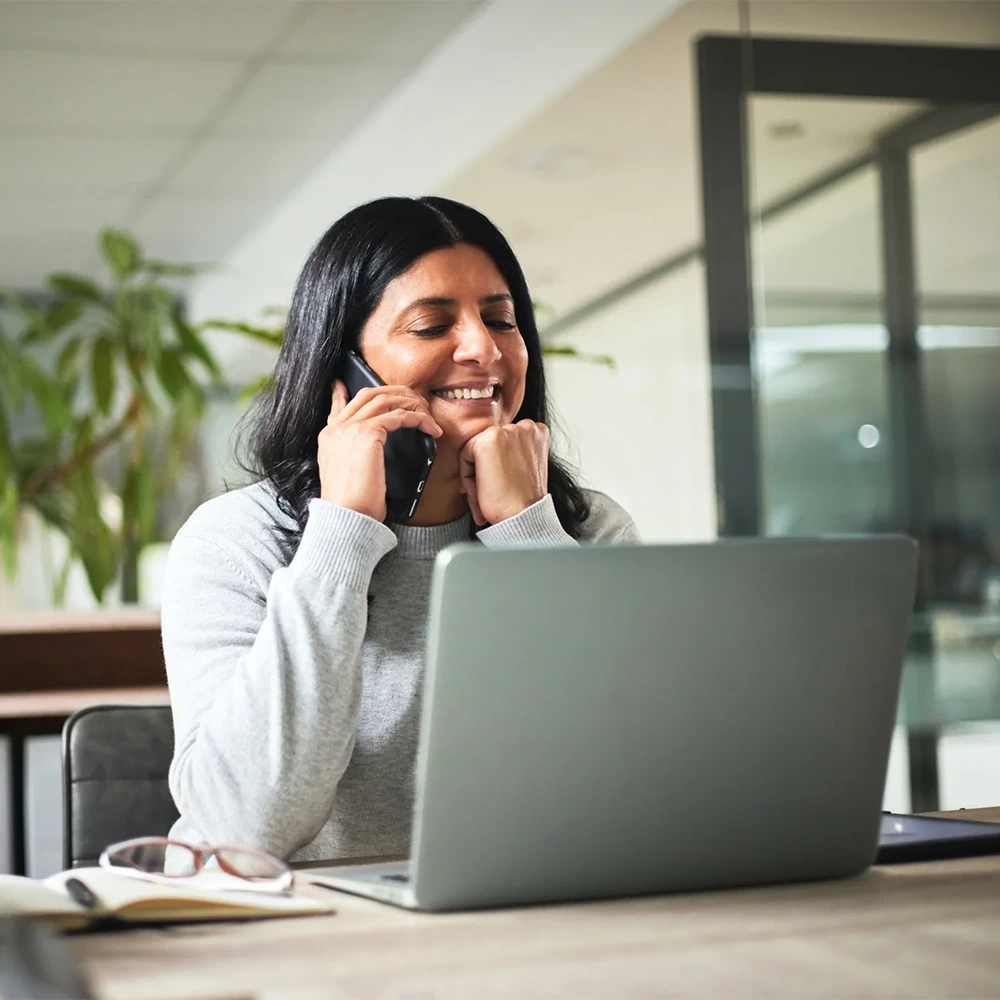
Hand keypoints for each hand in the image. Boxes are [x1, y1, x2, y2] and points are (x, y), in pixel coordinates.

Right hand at [318, 381, 441, 520]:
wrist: (345, 517)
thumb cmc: (352, 505)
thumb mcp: (346, 475)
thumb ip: (354, 457)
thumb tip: (372, 454)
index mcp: (329, 437)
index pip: (338, 405)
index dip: (344, 392)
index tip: (347, 384)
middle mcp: (337, 428)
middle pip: (369, 394)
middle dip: (396, 393)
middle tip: (415, 400)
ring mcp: (350, 428)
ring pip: (385, 399)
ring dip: (411, 403)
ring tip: (427, 415)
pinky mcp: (368, 434)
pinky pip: (399, 416)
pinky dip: (418, 419)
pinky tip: (429, 428)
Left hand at [458, 421, 548, 526]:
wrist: (523, 515)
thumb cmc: (523, 499)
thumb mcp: (524, 468)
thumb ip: (511, 453)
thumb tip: (488, 454)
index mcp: (537, 432)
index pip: (504, 443)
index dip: (498, 466)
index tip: (500, 485)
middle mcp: (526, 426)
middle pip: (489, 445)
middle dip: (484, 470)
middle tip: (490, 493)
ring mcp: (508, 431)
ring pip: (476, 449)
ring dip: (475, 474)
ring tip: (486, 494)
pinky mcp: (489, 439)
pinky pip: (465, 455)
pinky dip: (468, 477)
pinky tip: (483, 490)